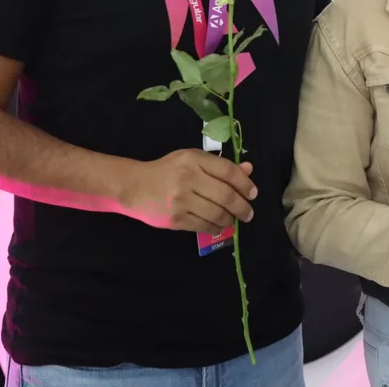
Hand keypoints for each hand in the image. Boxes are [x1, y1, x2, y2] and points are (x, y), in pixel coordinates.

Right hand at [121, 149, 257, 235]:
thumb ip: (220, 166)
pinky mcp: (176, 219)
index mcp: (194, 159)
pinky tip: (218, 226)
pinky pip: (203, 226)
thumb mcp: (193, 160)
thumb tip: (248, 170)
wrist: (135, 187)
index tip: (253, 193)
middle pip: (226, 195)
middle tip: (248, 213)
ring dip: (230, 219)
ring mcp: (181, 200)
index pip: (228, 171)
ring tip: (233, 219)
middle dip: (242, 207)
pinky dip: (215, 227)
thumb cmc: (167, 171)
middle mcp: (188, 178)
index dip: (245, 184)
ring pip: (217, 213)